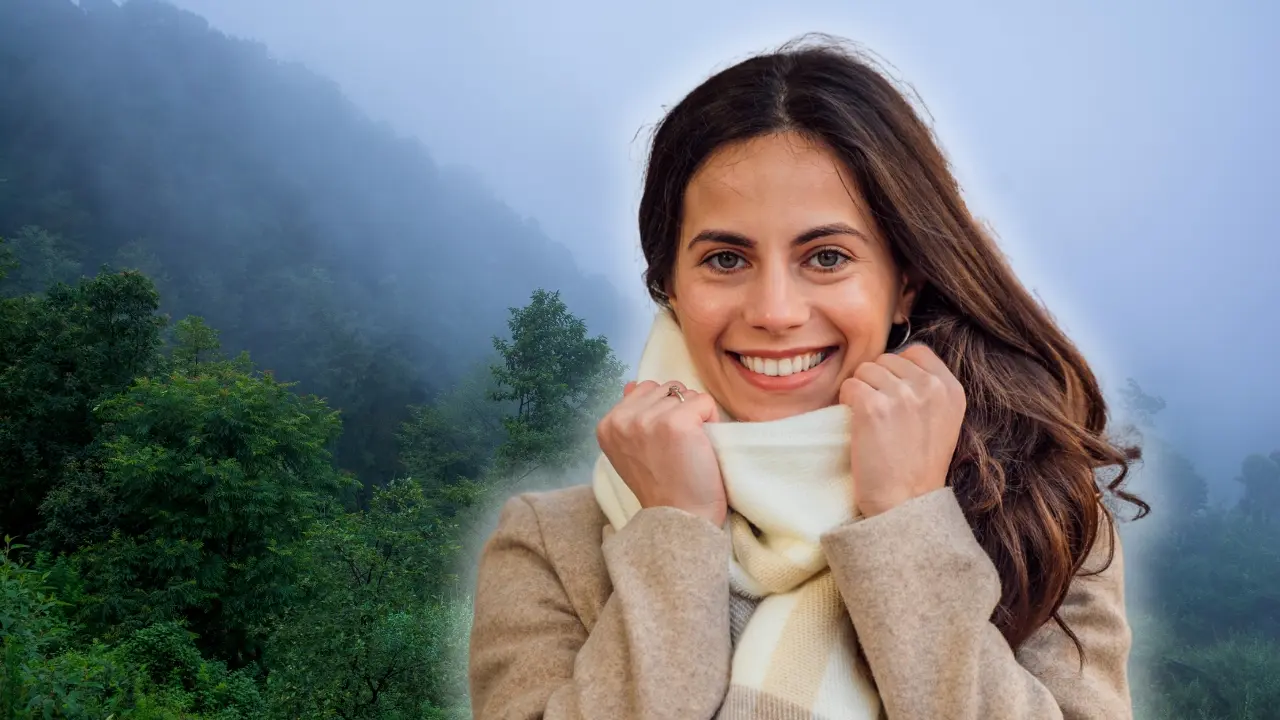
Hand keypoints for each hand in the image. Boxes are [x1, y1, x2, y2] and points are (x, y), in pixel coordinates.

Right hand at [596, 380, 726, 525]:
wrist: (679, 516)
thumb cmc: (661, 486)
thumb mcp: (631, 450)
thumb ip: (630, 416)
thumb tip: (632, 384)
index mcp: (608, 425)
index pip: (644, 389)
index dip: (662, 411)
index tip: (663, 443)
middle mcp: (623, 419)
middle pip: (665, 389)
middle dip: (678, 410)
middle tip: (679, 446)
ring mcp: (648, 419)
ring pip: (685, 394)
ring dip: (695, 415)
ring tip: (690, 446)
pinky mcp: (676, 421)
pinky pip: (704, 402)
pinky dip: (711, 420)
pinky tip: (702, 446)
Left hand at [839, 343, 965, 517]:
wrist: (905, 503)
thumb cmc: (918, 466)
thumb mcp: (943, 420)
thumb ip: (928, 388)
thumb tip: (896, 362)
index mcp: (951, 388)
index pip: (917, 351)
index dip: (899, 369)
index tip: (895, 395)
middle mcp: (930, 387)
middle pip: (887, 359)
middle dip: (878, 382)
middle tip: (882, 416)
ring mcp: (902, 395)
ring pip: (865, 370)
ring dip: (861, 392)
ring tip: (872, 423)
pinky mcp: (873, 406)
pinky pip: (848, 386)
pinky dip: (846, 403)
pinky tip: (858, 425)